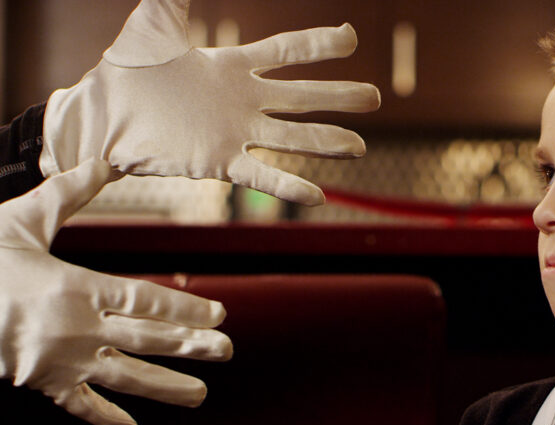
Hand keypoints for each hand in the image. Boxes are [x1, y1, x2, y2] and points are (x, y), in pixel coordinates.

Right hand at [0, 159, 231, 424]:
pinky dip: (105, 419)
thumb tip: (106, 162)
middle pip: (146, 340)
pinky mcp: (40, 381)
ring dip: (165, 387)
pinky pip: (78, 405)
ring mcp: (59, 359)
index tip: (220, 315)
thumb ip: (68, 193)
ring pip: (123, 377)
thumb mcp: (22, 218)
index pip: (145, 301)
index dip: (185, 310)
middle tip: (228, 352)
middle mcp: (75, 327)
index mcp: (75, 286)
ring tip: (200, 396)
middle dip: (191, 346)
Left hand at [39, 0, 379, 204]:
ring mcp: (235, 132)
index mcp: (233, 67)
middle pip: (303, 96)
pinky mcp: (220, 161)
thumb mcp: (155, 21)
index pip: (286, 52)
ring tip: (360, 147)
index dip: (319, 45)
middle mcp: (243, 101)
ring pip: (293, 136)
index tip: (350, 38)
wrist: (103, 115)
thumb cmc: (127, 69)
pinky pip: (261, 176)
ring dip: (328, 141)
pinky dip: (289, 187)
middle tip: (375, 98)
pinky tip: (318, 197)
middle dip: (340, 96)